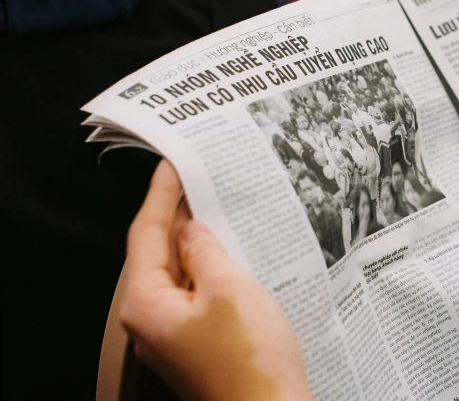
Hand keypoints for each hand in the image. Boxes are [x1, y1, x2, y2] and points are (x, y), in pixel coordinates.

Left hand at [119, 160, 311, 400]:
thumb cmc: (249, 357)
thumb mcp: (228, 288)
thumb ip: (205, 251)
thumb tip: (192, 230)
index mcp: (145, 304)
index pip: (145, 234)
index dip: (160, 195)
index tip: (173, 164)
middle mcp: (151, 321)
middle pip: (157, 253)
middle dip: (177, 215)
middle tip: (196, 179)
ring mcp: (174, 334)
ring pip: (179, 274)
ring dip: (196, 241)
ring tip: (215, 207)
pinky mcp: (198, 343)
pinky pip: (197, 294)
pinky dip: (209, 268)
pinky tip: (230, 253)